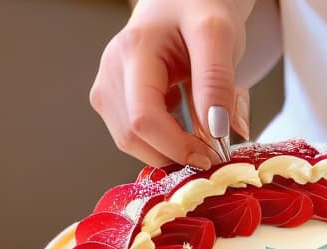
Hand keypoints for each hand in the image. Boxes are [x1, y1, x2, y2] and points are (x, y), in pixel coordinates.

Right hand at [90, 0, 255, 169]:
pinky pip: (135, 137)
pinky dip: (163, 143)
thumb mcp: (218, 35)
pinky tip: (183, 127)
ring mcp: (108, 87)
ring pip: (132, 143)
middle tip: (212, 152)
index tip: (211, 156)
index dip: (177, 147)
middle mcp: (111, 70)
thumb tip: (217, 132)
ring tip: (200, 135)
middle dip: (173, 154)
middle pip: (133, 137)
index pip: (143, 119)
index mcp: (133, 50)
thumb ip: (216, 82)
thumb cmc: (199, 9)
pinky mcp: (112, 100)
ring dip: (169, 151)